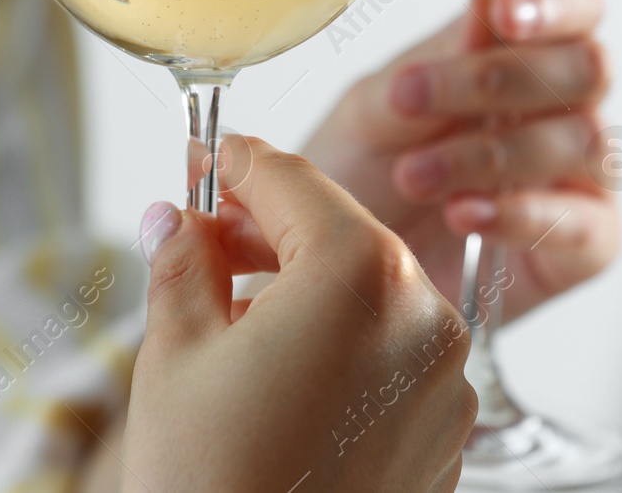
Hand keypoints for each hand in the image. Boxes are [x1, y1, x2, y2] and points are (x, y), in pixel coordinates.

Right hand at [113, 135, 474, 492]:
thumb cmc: (210, 484)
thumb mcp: (173, 353)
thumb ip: (182, 260)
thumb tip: (176, 215)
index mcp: (360, 275)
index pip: (293, 181)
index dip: (237, 165)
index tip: (202, 161)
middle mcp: (425, 315)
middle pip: (340, 233)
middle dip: (267, 228)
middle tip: (199, 236)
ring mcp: (446, 377)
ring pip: (371, 293)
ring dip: (305, 285)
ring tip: (230, 309)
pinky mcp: (448, 429)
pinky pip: (394, 353)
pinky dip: (343, 341)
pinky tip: (282, 368)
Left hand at [304, 0, 618, 322]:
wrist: (341, 267)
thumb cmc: (361, 173)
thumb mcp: (373, 110)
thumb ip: (435, 61)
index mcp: (521, 52)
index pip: (575, 4)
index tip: (503, 11)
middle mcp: (564, 106)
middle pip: (587, 67)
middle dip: (499, 79)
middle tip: (412, 97)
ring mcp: (582, 175)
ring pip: (584, 142)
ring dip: (489, 155)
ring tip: (413, 175)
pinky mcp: (586, 244)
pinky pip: (583, 223)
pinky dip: (520, 215)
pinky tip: (464, 213)